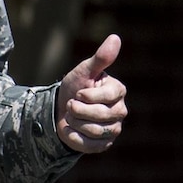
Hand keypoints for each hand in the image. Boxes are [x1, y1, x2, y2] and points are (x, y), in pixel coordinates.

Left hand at [56, 34, 126, 153]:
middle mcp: (120, 111)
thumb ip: (101, 58)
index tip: (78, 93)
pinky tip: (71, 129)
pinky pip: (90, 145)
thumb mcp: (84, 71)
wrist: (61, 110)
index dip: (86, 96)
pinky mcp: (104, 144)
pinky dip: (74, 137)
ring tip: (72, 116)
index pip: (106, 97)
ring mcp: (114, 129)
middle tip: (71, 105)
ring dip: (75, 123)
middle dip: (78, 110)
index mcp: (118, 91)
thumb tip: (115, 37)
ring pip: (94, 131)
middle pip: (100, 115)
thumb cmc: (75, 87)